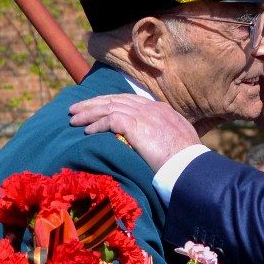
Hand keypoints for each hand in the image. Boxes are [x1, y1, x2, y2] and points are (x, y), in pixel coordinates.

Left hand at [69, 94, 200, 171]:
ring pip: (109, 107)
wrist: (189, 164)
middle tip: (76, 109)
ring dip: (89, 113)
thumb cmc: (185, 159)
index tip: (97, 106)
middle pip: (116, 99)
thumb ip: (164, 135)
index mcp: (160, 109)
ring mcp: (144, 115)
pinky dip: (96, 125)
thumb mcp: (178, 140)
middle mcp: (151, 108)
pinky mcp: (136, 125)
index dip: (110, 101)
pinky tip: (86, 132)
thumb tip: (157, 142)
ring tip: (74, 119)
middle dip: (94, 103)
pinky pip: (110, 120)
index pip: (129, 99)